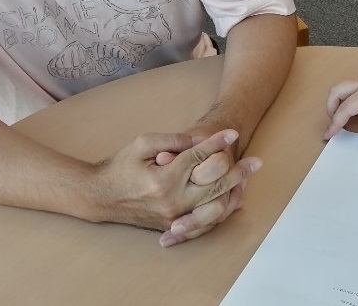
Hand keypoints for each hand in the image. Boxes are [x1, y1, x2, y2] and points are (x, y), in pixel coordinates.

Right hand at [92, 129, 259, 233]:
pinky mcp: (172, 226)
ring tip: (248, 180)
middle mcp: (171, 201)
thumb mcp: (142, 144)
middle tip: (257, 161)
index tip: (232, 133)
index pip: (199, 157)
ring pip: (213, 207)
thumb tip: (200, 141)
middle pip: (214, 185)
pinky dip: (221, 211)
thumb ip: (172, 141)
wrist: (100, 197)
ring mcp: (173, 217)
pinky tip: (234, 200)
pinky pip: (203, 222)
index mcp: (163, 179)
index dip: (217, 142)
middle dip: (238, 171)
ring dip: (234, 192)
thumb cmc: (120, 166)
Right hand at [323, 56, 357, 147]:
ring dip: (337, 103)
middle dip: (330, 109)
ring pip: (342, 87)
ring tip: (346, 120)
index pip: (346, 107)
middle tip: (335, 125)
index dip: (335, 123)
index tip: (328, 135)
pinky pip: (350, 86)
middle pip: (336, 91)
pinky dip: (346, 98)